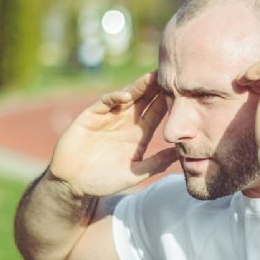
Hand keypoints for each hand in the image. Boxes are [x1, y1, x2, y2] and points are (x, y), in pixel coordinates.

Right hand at [49, 72, 176, 196]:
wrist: (73, 183)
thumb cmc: (103, 181)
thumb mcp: (134, 174)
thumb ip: (155, 164)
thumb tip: (180, 154)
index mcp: (138, 134)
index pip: (156, 114)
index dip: (168, 103)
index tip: (185, 93)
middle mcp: (125, 122)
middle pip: (144, 100)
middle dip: (157, 87)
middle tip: (173, 75)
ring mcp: (108, 117)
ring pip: (127, 96)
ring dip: (139, 86)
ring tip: (153, 77)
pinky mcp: (91, 116)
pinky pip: (104, 103)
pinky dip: (114, 97)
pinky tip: (126, 95)